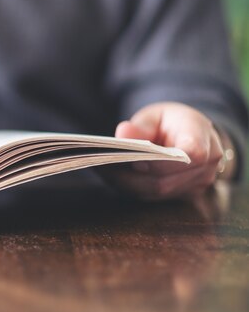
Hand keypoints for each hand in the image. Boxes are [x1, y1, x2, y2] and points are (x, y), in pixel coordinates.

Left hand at [101, 102, 229, 199]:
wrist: (191, 134)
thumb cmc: (171, 121)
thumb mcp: (155, 114)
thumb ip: (141, 125)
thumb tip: (122, 133)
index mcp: (202, 137)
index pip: (192, 154)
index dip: (163, 161)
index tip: (136, 158)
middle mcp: (207, 165)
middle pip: (167, 179)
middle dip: (133, 175)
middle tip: (104, 164)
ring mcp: (198, 184)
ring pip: (158, 191)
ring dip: (128, 183)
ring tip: (103, 168)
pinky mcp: (185, 195)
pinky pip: (155, 196)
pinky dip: (132, 187)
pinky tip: (113, 175)